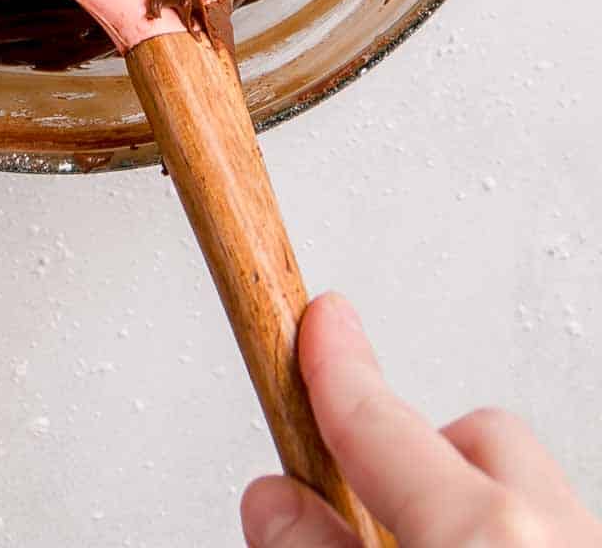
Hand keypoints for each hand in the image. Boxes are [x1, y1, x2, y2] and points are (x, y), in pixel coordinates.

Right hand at [242, 293, 601, 544]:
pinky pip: (563, 533)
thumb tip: (276, 501)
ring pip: (533, 492)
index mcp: (488, 533)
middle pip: (481, 437)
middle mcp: (564, 533)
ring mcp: (596, 547)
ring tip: (419, 547)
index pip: (381, 421)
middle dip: (420, 457)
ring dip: (475, 516)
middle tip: (360, 503)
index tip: (320, 321)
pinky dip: (519, 542)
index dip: (335, 367)